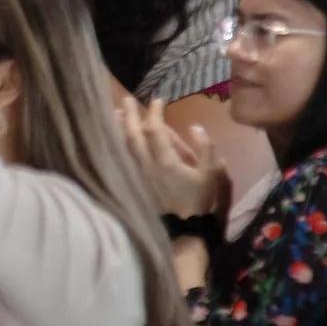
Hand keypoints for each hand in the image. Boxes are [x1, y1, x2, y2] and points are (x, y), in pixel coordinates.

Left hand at [117, 96, 223, 217]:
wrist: (185, 226)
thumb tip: (195, 127)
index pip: (154, 130)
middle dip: (130, 115)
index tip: (158, 100)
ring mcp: (139, 173)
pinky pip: (125, 157)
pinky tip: (117, 137)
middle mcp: (147, 164)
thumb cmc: (200, 199)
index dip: (154, 113)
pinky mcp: (136, 180)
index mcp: (165, 161)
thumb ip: (205, 148)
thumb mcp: (211, 173)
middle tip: (126, 99)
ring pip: (125, 146)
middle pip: (133, 135)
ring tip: (115, 112)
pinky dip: (120, 143)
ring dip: (120, 128)